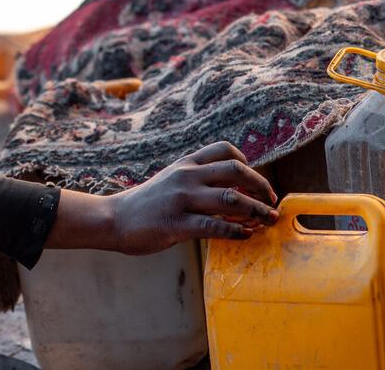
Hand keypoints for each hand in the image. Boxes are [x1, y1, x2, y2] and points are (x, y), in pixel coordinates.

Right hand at [47, 141, 277, 254]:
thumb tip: (230, 189)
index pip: (224, 149)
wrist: (113, 219)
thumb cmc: (144, 204)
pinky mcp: (176, 224)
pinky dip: (237, 232)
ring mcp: (181, 199)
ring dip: (257, 211)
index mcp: (185, 164)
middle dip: (261, 186)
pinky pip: (215, 226)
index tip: (251, 181)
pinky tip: (245, 236)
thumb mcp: (169, 180)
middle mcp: (185, 176)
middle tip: (272, 202)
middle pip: (236, 171)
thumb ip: (195, 179)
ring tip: (268, 221)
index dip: (246, 162)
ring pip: (232, 199)